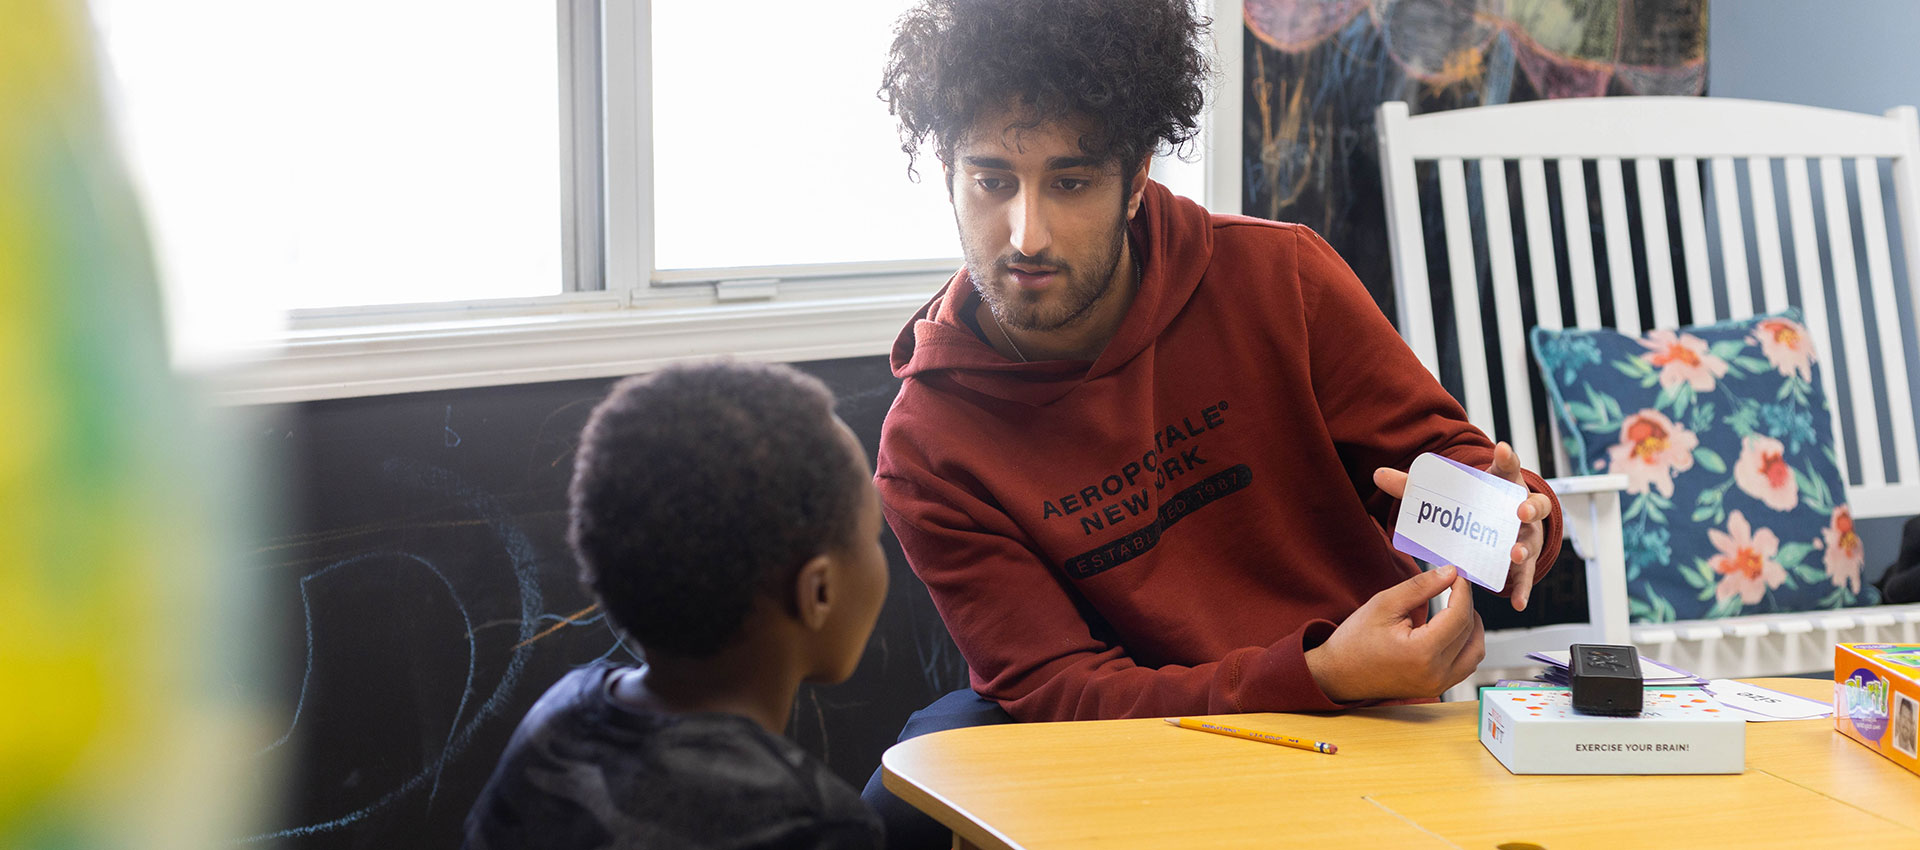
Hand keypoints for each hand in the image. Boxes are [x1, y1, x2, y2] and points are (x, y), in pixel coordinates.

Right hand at [1305, 565, 1484, 702]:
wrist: (1339, 674)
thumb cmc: (1355, 640)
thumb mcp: (1384, 604)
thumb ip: (1420, 587)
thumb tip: (1450, 573)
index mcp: (1422, 652)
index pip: (1459, 616)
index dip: (1462, 591)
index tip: (1457, 575)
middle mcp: (1435, 673)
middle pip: (1469, 631)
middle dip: (1466, 604)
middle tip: (1455, 585)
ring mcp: (1438, 685)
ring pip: (1475, 651)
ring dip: (1472, 626)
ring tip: (1457, 607)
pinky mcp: (1437, 688)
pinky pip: (1465, 665)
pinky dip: (1466, 644)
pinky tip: (1452, 629)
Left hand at [1371, 441, 1552, 610]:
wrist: (1496, 526)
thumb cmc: (1473, 503)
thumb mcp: (1448, 493)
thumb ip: (1414, 485)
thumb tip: (1378, 475)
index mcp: (1501, 485)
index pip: (1508, 468)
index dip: (1508, 458)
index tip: (1503, 450)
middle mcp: (1520, 508)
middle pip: (1534, 504)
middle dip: (1528, 507)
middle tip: (1519, 511)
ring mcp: (1525, 535)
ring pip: (1531, 540)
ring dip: (1524, 548)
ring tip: (1514, 554)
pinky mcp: (1524, 561)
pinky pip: (1526, 576)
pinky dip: (1523, 588)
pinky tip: (1517, 602)